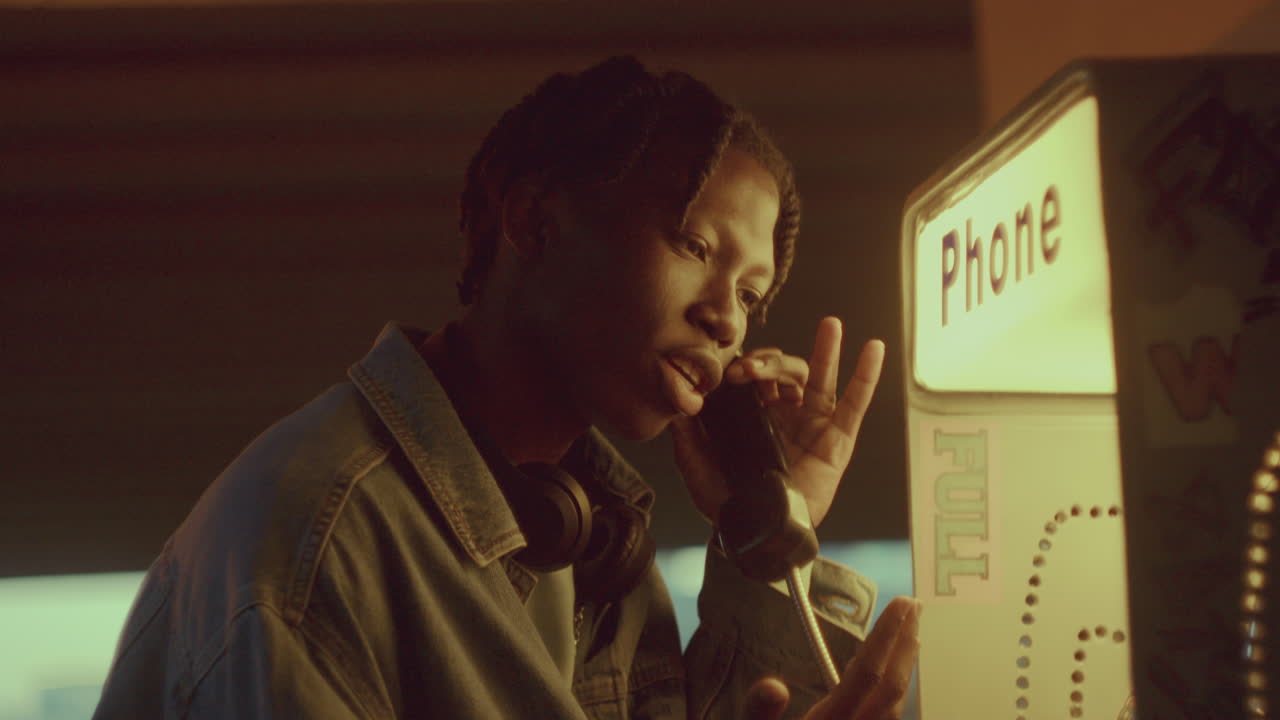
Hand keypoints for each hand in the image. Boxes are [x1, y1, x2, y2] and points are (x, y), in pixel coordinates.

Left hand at [671, 316, 884, 527]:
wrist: (757, 535)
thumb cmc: (729, 502)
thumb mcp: (697, 466)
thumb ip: (686, 435)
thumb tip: (676, 402)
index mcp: (754, 413)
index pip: (755, 374)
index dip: (746, 366)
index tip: (732, 371)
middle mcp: (785, 413)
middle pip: (785, 371)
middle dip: (770, 362)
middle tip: (753, 368)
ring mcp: (813, 424)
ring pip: (820, 378)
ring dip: (826, 349)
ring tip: (830, 325)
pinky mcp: (837, 440)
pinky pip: (855, 404)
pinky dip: (867, 376)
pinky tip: (874, 349)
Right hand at [742, 596, 920, 719]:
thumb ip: (758, 713)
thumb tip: (772, 686)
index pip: (866, 676)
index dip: (886, 637)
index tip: (900, 604)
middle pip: (891, 689)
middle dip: (904, 644)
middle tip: (914, 606)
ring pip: (894, 707)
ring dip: (903, 666)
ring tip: (909, 634)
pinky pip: (886, 718)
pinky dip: (892, 691)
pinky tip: (888, 679)